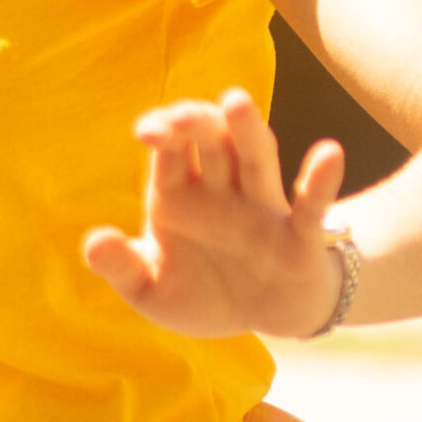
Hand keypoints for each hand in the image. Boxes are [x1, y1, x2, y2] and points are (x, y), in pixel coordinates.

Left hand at [83, 88, 347, 338]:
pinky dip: (320, 181)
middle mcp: (222, 189)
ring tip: (235, 102)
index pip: (171, 146)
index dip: (162, 129)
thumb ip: (121, 267)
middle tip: (180, 119)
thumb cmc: (203, 294)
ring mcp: (261, 208)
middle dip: (196, 122)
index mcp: (179, 192)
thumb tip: (93, 242)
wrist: (262, 319)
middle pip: (211, 140)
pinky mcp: (300, 237)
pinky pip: (311, 206)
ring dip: (246, 131)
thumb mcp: (151, 290)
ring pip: (255, 158)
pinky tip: (329, 154)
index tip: (148, 132)